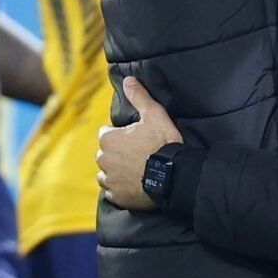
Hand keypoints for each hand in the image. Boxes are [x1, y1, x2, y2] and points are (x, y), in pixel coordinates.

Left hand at [97, 77, 182, 211]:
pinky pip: (113, 192)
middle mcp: (104, 160)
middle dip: (116, 153)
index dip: (120, 135)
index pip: (106, 133)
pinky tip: (133, 185)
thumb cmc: (163, 144)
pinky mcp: (117, 197)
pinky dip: (120, 189)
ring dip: (115, 172)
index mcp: (109, 139)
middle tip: (137, 154)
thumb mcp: (154, 114)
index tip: (133, 138)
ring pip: (106, 174)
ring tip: (134, 171)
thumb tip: (128, 80)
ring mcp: (110, 180)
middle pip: (105, 154)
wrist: (174, 176)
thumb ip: (139, 97)